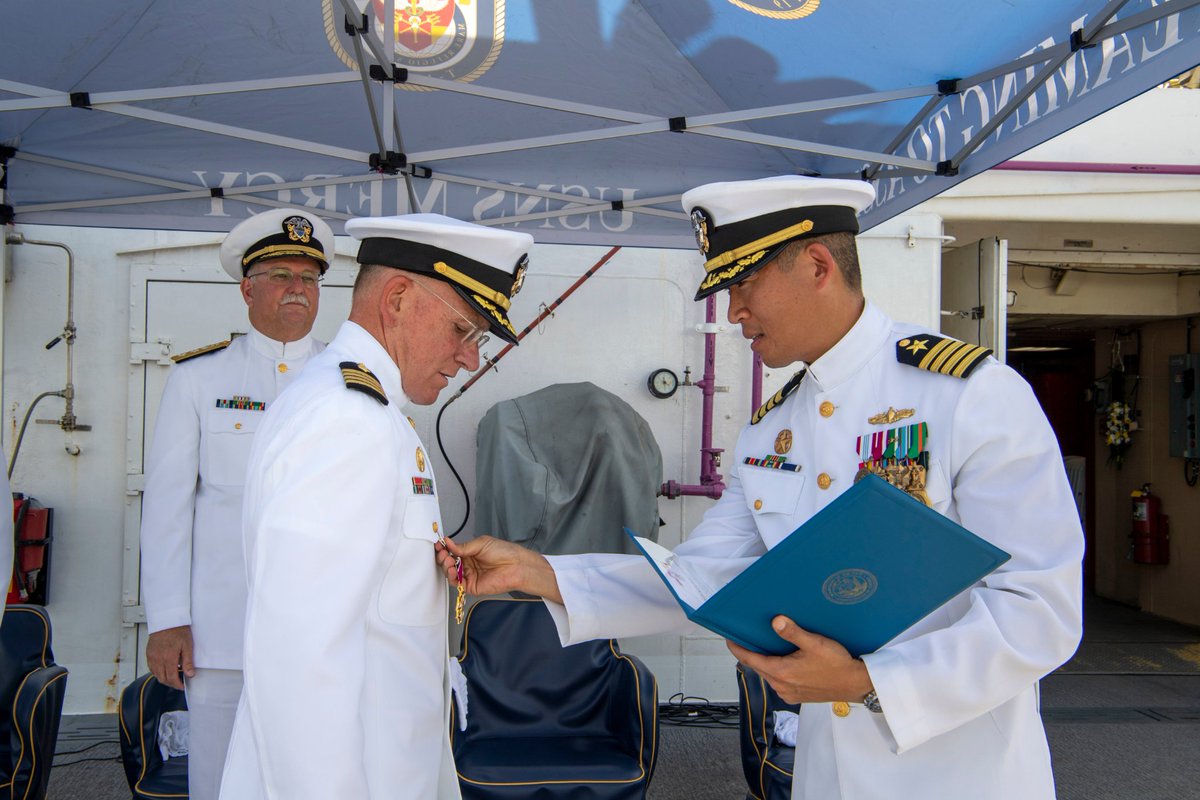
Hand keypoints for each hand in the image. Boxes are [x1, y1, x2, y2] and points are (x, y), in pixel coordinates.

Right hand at [146, 625, 194, 689]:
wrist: (166, 620)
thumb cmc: (178, 630)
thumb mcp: (187, 645)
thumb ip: (188, 662)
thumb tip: (190, 675)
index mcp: (168, 658)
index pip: (171, 678)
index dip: (177, 685)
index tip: (182, 686)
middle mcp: (158, 659)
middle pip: (163, 679)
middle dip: (171, 683)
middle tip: (179, 683)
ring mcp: (152, 657)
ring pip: (156, 675)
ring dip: (164, 678)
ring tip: (173, 677)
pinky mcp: (148, 654)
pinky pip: (151, 668)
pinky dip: (157, 672)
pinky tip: (164, 670)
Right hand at [436, 535, 562, 603]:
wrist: (516, 566)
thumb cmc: (504, 552)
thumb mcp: (481, 544)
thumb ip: (463, 546)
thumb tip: (448, 542)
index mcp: (470, 553)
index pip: (452, 551)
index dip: (444, 548)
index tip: (439, 544)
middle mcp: (468, 564)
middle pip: (449, 563)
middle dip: (443, 557)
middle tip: (443, 553)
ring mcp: (469, 576)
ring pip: (451, 573)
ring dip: (446, 567)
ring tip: (448, 560)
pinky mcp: (471, 586)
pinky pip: (457, 583)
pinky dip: (452, 577)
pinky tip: (453, 569)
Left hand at [727, 615, 872, 704]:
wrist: (855, 684)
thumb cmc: (837, 665)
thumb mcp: (815, 643)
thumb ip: (793, 633)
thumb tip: (775, 622)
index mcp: (782, 673)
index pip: (750, 660)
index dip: (738, 649)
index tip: (729, 639)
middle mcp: (781, 686)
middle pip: (758, 667)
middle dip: (752, 653)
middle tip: (749, 637)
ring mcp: (788, 693)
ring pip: (769, 674)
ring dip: (766, 662)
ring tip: (768, 646)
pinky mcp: (796, 696)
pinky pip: (779, 682)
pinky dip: (777, 670)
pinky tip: (785, 660)